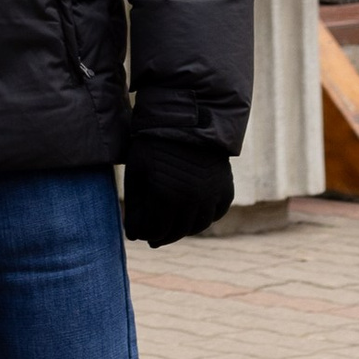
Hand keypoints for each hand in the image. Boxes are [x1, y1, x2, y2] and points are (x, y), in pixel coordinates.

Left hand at [121, 135, 233, 249]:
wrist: (187, 119)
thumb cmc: (153, 144)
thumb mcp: (136, 172)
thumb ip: (134, 206)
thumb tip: (134, 236)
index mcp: (166, 196)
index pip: (158, 230)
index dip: (149, 235)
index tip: (144, 235)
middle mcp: (191, 199)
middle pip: (179, 230)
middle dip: (166, 236)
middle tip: (157, 238)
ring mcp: (211, 195)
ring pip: (199, 225)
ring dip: (186, 229)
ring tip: (175, 226)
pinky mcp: (225, 188)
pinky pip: (217, 213)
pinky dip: (206, 217)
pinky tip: (195, 214)